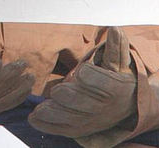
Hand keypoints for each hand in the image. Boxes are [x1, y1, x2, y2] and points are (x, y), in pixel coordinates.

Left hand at [28, 27, 137, 143]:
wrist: (126, 107)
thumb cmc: (117, 79)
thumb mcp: (119, 63)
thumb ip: (116, 47)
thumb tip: (116, 29)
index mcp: (116, 89)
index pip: (106, 85)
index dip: (94, 78)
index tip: (83, 71)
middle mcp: (105, 108)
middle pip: (87, 105)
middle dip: (72, 98)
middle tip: (57, 91)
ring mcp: (92, 121)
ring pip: (74, 120)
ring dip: (56, 115)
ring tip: (39, 109)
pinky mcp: (81, 129)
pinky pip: (64, 129)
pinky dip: (48, 125)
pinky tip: (33, 118)